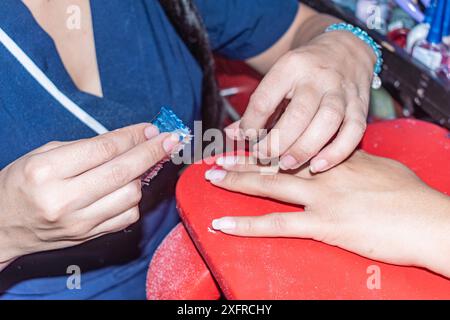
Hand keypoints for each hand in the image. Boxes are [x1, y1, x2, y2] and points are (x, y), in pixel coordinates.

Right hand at [0, 123, 180, 266]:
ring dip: (143, 176)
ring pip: (130, 196)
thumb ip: (85, 148)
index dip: (133, 136)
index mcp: (46, 171)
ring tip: (144, 162)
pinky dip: (134, 199)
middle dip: (152, 152)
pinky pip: (127, 216)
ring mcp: (78, 221)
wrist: (2, 226)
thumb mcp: (42, 154)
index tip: (152, 128)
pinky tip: (129, 187)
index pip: (103, 149)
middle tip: (170, 139)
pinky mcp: (88, 236)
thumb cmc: (22, 184)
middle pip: (122, 172)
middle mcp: (64, 199)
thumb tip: (129, 140)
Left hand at [206, 152, 449, 276]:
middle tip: (215, 158)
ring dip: (236, 182)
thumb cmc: (409, 196)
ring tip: (211, 179)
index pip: (292, 147)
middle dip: (242, 161)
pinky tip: (224, 224)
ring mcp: (321, 197)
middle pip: (274, 163)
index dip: (265, 147)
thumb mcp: (380, 168)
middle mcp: (322, 172)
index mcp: (335, 156)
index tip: (245, 144)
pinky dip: (246, 225)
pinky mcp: (323, 224)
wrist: (428, 220)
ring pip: (269, 187)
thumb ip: (353, 161)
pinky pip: (277, 224)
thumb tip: (340, 156)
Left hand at [229, 31, 375, 171]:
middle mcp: (317, 78)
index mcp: (290, 68)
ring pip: (327, 122)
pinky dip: (337, 151)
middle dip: (278, 141)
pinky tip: (319, 166)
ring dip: (306, 148)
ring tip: (287, 164)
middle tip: (264, 157)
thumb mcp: (278, 81)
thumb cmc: (303, 73)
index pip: (265, 100)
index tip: (247, 139)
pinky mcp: (360, 106)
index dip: (251, 124)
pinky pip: (353, 131)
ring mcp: (341, 91)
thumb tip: (231, 135)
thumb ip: (257, 110)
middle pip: (298, 114)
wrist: (345, 50)